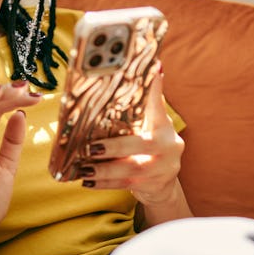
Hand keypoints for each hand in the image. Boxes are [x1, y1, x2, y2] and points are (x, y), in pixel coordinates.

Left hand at [80, 67, 184, 206]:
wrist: (162, 187)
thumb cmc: (147, 151)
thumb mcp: (147, 129)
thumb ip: (138, 111)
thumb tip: (129, 78)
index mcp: (164, 125)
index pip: (158, 104)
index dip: (156, 88)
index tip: (156, 67)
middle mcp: (170, 144)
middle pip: (143, 144)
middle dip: (114, 147)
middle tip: (91, 148)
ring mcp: (165, 167)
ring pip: (132, 169)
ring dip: (105, 170)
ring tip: (84, 169)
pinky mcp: (156, 185)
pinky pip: (126, 185)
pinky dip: (105, 184)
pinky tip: (88, 182)